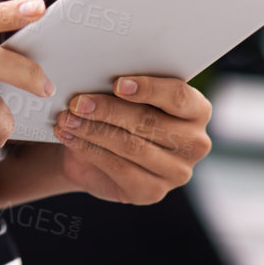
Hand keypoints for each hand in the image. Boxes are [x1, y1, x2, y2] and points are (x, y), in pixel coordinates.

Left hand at [53, 75, 212, 204]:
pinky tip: (69, 137)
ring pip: (131, 146)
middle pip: (149, 121)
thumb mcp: (123, 94)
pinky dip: (89, 149)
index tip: (117, 84)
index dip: (149, 89)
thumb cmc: (116, 111)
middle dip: (108, 110)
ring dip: (93, 130)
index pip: (179, 96)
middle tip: (77, 102)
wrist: (96, 150)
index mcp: (196, 110)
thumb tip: (97, 72)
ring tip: (67, 118)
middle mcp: (194, 143)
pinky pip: (119, 169)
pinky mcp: (153, 191)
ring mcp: (177, 172)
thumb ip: (123, 84)